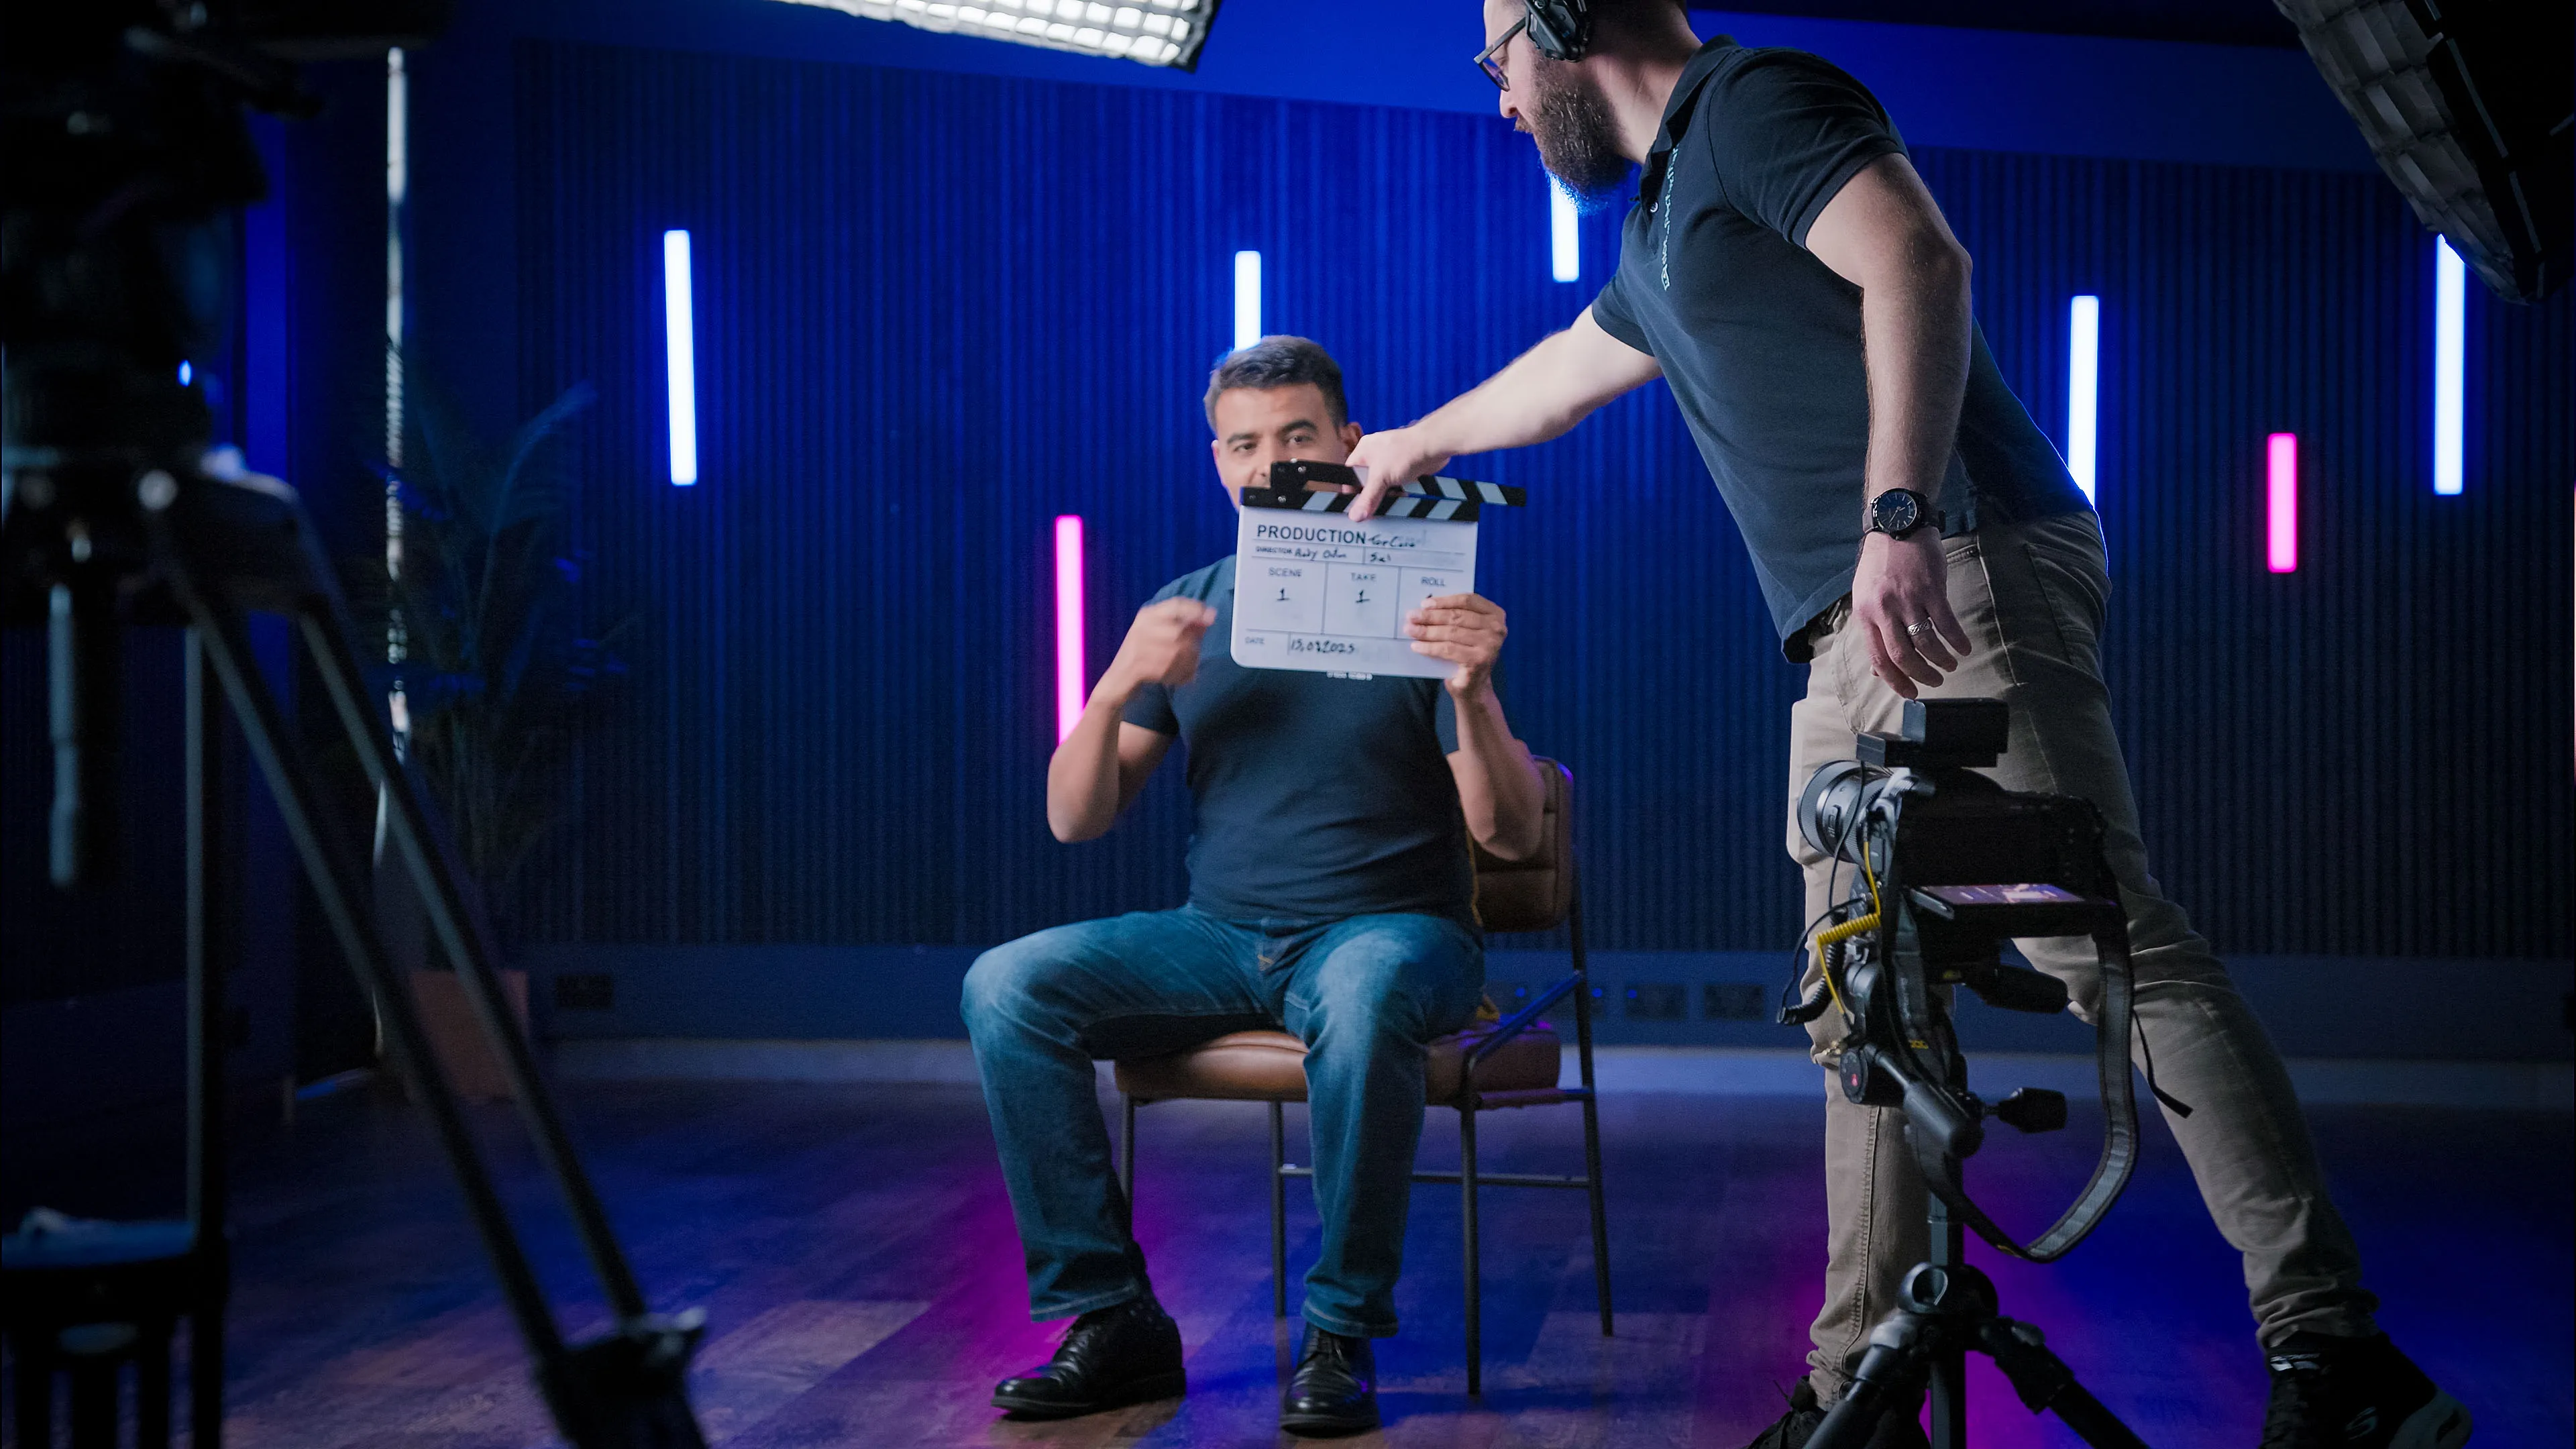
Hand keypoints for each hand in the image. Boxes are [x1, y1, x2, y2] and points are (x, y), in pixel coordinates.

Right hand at [1103, 598, 1214, 694]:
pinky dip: (1179, 675)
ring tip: (1189, 669)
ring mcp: (1138, 647)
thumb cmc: (1142, 656)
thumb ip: (1183, 626)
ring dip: (1188, 663)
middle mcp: (1141, 627)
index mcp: (1147, 616)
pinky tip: (1181, 678)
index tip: (1212, 615)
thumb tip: (1208, 619)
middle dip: (1193, 645)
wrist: (1116, 680)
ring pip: (1177, 652)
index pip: (1175, 605)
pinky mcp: (1137, 666)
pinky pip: (1168, 669)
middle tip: (1196, 656)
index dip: (1196, 609)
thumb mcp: (1159, 636)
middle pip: (1179, 630)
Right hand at [1342, 426, 1453, 520]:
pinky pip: (1397, 483)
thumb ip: (1367, 498)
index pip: (1350, 473)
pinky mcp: (1404, 466)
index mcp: (1364, 450)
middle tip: (1374, 504)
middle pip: (1367, 481)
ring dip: (1387, 492)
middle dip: (1372, 493)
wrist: (1434, 446)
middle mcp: (1376, 453)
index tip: (1355, 505)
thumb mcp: (1381, 478)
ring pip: (1383, 483)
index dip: (1351, 489)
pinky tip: (1403, 492)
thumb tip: (1356, 514)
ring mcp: (1391, 460)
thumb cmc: (1407, 450)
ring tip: (1391, 496)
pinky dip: (1399, 490)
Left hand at [1406, 592, 1506, 693]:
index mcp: (1495, 614)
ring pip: (1451, 632)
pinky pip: (1448, 649)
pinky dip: (1429, 647)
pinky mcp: (1479, 660)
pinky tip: (1416, 646)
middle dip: (1430, 616)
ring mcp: (1490, 645)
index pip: (1468, 600)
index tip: (1424, 603)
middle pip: (1457, 616)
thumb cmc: (1468, 653)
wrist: (1475, 686)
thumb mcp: (1467, 631)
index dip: (1444, 600)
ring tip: (1410, 630)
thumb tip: (1425, 608)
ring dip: (1427, 631)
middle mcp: (1496, 628)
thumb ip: (1455, 616)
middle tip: (1411, 616)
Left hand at [1850, 530, 1970, 698]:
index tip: (1910, 694)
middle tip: (1935, 683)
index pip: (1878, 658)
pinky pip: (1946, 623)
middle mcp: (1884, 610)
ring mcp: (1908, 599)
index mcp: (1865, 615)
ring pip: (1925, 643)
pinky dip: (1957, 640)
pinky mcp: (1931, 589)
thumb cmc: (1881, 564)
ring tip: (1950, 665)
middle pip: (1902, 656)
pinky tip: (1964, 648)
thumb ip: (1873, 630)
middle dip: (1921, 676)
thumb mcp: (1866, 596)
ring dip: (1941, 660)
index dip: (1895, 681)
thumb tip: (1877, 668)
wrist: (1897, 525)